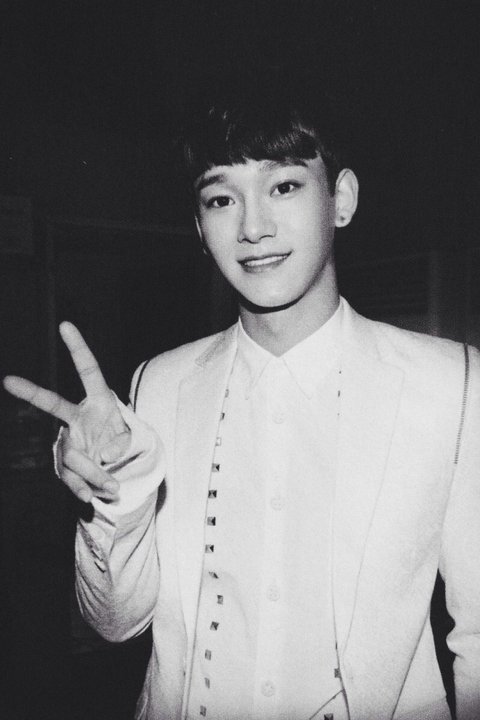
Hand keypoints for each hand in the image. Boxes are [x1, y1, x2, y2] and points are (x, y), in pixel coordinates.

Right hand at [3, 322, 129, 502]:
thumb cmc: (126, 446)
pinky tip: (90, 496)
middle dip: (31, 393)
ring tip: (113, 486)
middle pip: (53, 404)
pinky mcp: (63, 463)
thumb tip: (102, 456)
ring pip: (72, 454)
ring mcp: (67, 439)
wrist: (118, 472)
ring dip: (95, 473)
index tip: (65, 325)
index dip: (78, 348)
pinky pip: (69, 477)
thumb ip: (121, 446)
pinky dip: (81, 488)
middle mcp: (78, 417)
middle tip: (8, 381)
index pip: (89, 371)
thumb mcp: (132, 443)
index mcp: (100, 401)